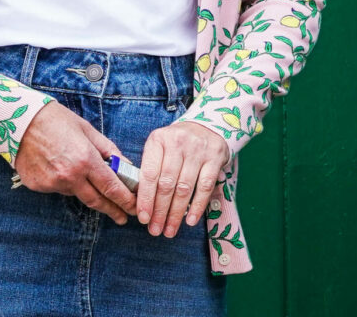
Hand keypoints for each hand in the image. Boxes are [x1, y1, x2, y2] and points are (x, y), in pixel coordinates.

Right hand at [13, 101, 135, 224]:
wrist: (20, 121)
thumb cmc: (56, 120)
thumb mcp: (87, 130)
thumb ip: (107, 149)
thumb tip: (124, 164)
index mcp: (86, 160)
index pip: (111, 187)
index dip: (124, 200)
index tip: (133, 208)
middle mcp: (70, 176)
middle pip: (96, 201)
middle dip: (112, 210)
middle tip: (122, 217)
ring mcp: (52, 184)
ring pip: (75, 193)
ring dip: (85, 190)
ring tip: (82, 174)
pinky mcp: (38, 187)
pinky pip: (58, 188)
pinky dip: (64, 182)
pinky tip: (59, 167)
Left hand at [135, 120, 229, 236]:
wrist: (206, 127)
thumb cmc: (176, 144)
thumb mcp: (159, 148)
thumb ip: (150, 170)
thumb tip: (142, 205)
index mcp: (158, 140)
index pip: (149, 174)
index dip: (145, 199)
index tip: (143, 218)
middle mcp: (177, 142)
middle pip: (166, 184)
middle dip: (160, 211)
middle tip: (155, 230)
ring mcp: (198, 149)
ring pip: (184, 188)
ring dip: (176, 213)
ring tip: (170, 230)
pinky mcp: (215, 156)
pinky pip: (205, 186)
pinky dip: (197, 206)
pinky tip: (189, 220)